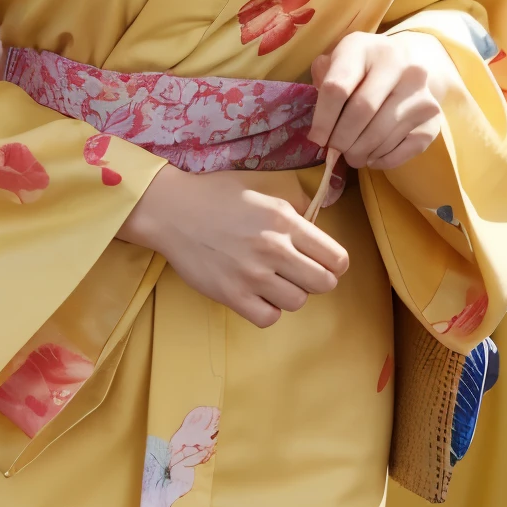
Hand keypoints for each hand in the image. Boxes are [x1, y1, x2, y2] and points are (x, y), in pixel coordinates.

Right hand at [118, 165, 348, 328]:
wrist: (170, 211)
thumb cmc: (215, 195)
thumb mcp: (261, 188)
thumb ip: (292, 205)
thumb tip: (315, 218)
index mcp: (285, 220)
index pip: (336, 257)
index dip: (335, 263)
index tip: (323, 262)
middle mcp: (274, 248)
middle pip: (324, 284)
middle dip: (318, 280)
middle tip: (300, 274)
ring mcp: (253, 275)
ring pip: (298, 302)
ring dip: (290, 294)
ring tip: (273, 282)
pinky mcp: (232, 295)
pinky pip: (268, 318)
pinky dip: (267, 310)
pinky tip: (257, 295)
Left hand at [310, 31, 450, 170]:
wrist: (412, 62)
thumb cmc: (363, 67)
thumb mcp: (338, 61)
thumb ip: (322, 83)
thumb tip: (319, 127)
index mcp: (364, 47)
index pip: (337, 87)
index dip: (322, 120)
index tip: (316, 139)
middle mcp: (398, 64)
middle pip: (362, 111)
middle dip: (342, 139)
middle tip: (335, 150)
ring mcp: (420, 90)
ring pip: (382, 134)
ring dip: (361, 152)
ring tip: (352, 155)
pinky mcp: (433, 115)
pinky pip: (405, 148)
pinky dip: (385, 159)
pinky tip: (373, 156)